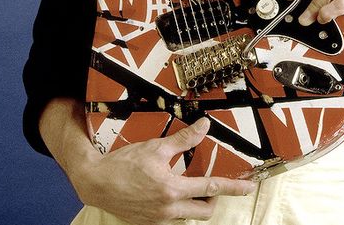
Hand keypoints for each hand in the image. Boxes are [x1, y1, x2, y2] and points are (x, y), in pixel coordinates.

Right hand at [70, 117, 254, 224]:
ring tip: (189, 185)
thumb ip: (184, 139)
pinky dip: (178, 206)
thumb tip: (204, 127)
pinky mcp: (150, 223)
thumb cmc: (124, 165)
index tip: (247, 187)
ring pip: (189, 216)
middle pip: (204, 211)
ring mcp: (159, 219)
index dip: (233, 187)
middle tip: (215, 184)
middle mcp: (168, 209)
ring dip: (194, 203)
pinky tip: (170, 192)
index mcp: (172, 190)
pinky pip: (173, 218)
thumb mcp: (156, 147)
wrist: (96, 183)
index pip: (211, 188)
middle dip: (215, 200)